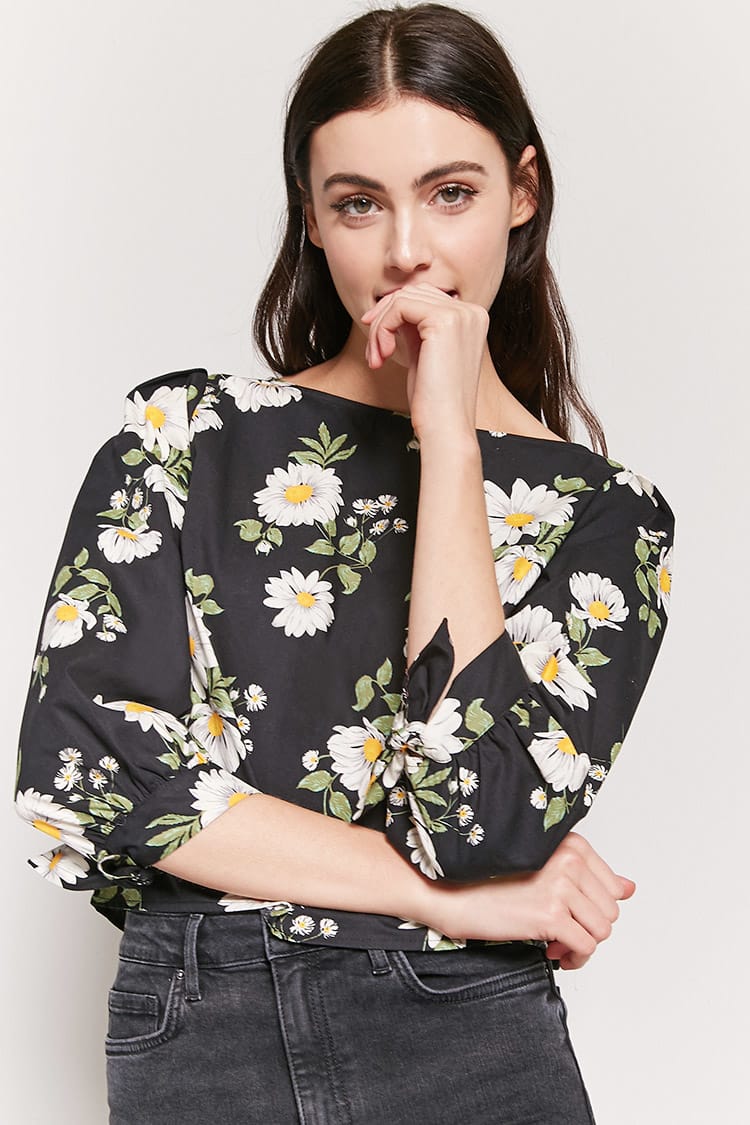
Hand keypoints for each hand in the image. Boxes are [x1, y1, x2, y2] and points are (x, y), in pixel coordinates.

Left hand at [360, 283, 488, 438]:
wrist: (446, 427)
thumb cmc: (433, 400)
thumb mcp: (424, 354)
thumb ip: (415, 328)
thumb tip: (390, 305)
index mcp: (472, 318)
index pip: (424, 297)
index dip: (393, 314)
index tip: (377, 341)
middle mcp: (472, 311)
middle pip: (412, 293)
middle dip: (383, 319)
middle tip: (373, 353)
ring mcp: (461, 314)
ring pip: (402, 299)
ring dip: (379, 328)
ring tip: (376, 358)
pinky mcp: (444, 320)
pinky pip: (399, 308)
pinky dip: (382, 328)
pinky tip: (382, 355)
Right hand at [424, 832, 635, 969]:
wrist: (449, 892)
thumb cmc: (488, 880)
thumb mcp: (543, 869)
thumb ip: (589, 876)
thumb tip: (629, 888)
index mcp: (569, 842)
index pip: (612, 885)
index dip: (593, 907)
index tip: (572, 913)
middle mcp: (569, 859)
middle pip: (609, 910)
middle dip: (587, 928)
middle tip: (559, 932)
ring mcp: (561, 885)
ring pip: (602, 930)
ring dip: (581, 944)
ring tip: (555, 942)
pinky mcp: (551, 914)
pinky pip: (586, 946)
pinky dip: (575, 957)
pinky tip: (551, 951)